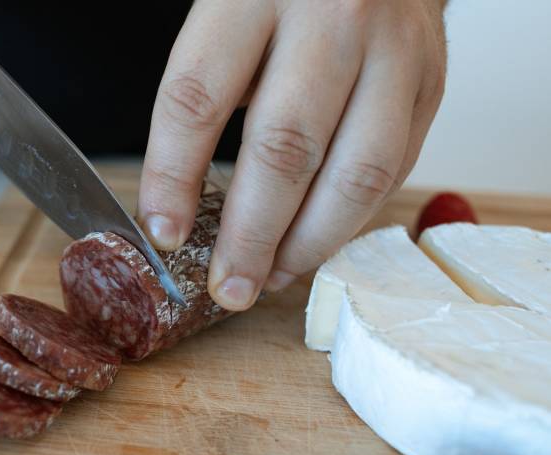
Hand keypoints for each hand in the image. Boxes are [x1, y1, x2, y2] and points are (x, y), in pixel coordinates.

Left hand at [138, 0, 447, 310]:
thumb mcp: (226, 14)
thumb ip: (204, 93)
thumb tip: (176, 208)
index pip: (198, 98)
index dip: (173, 176)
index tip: (164, 233)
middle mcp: (332, 16)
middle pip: (285, 147)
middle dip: (251, 236)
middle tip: (228, 286)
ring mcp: (393, 50)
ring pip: (356, 173)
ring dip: (309, 244)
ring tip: (273, 278)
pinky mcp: (431, 82)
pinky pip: (393, 171)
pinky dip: (350, 221)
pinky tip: (313, 243)